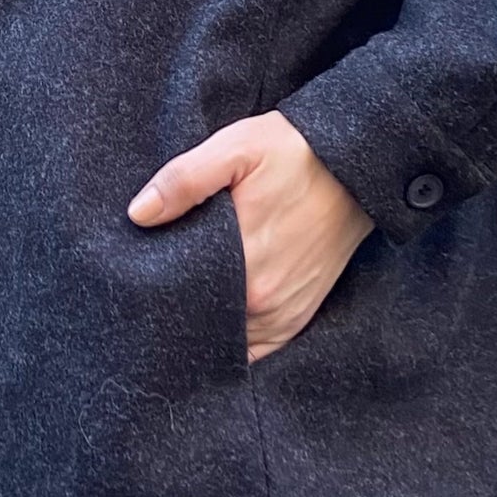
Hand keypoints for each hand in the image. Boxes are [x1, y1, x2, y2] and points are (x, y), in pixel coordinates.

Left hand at [128, 112, 373, 362]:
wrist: (357, 165)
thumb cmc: (294, 152)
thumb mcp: (236, 148)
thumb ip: (185, 181)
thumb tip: (139, 214)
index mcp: (244, 263)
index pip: (180, 296)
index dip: (158, 288)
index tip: (143, 274)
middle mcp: (264, 301)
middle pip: (201, 319)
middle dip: (178, 307)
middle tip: (157, 285)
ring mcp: (284, 314)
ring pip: (226, 338)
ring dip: (206, 323)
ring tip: (187, 298)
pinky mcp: (298, 316)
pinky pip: (256, 348)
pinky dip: (234, 339)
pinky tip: (217, 320)